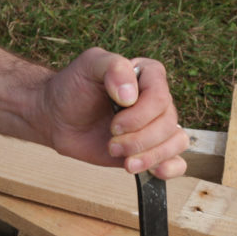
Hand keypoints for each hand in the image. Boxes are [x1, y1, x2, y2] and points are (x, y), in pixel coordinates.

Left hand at [39, 48, 188, 178]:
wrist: (58, 118)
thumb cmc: (73, 88)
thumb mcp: (88, 64)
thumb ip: (113, 67)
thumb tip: (131, 96)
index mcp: (148, 76)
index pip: (161, 97)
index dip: (141, 115)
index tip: (114, 123)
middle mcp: (157, 101)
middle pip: (168, 124)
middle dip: (139, 140)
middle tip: (111, 142)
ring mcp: (157, 127)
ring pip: (176, 143)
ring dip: (150, 156)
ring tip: (124, 161)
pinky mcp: (152, 151)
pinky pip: (177, 162)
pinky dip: (169, 168)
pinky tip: (153, 170)